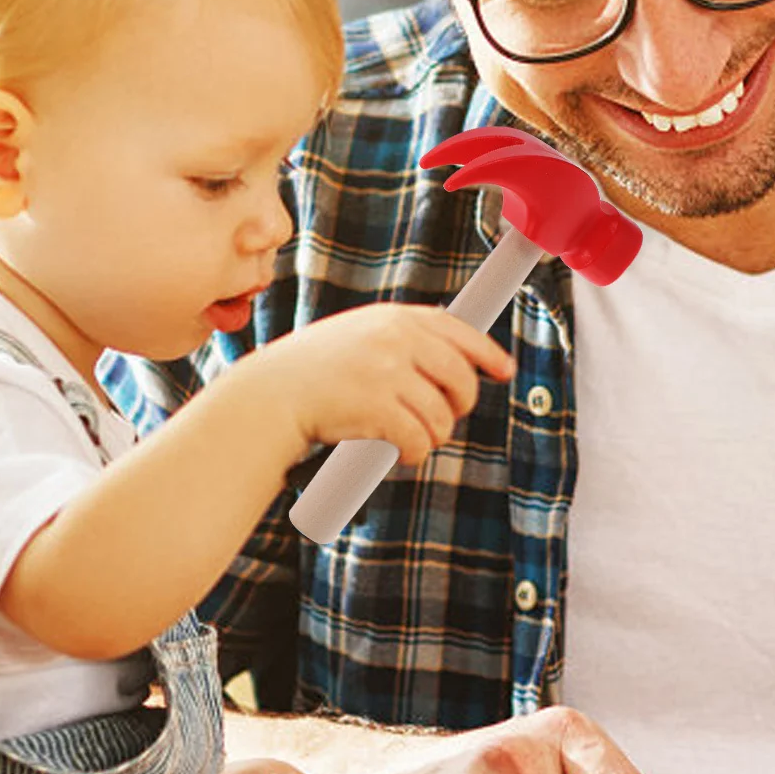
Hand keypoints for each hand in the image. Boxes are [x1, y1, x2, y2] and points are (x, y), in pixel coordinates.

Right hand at [256, 303, 514, 465]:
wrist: (270, 397)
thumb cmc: (313, 374)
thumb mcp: (358, 337)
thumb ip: (402, 342)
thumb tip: (457, 362)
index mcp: (394, 319)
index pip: (458, 331)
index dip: (487, 354)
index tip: (504, 371)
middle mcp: (396, 339)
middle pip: (461, 380)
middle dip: (458, 407)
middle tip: (440, 420)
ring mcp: (388, 373)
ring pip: (442, 419)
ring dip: (431, 437)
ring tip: (406, 438)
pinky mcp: (379, 408)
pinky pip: (420, 442)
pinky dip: (413, 454)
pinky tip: (396, 452)